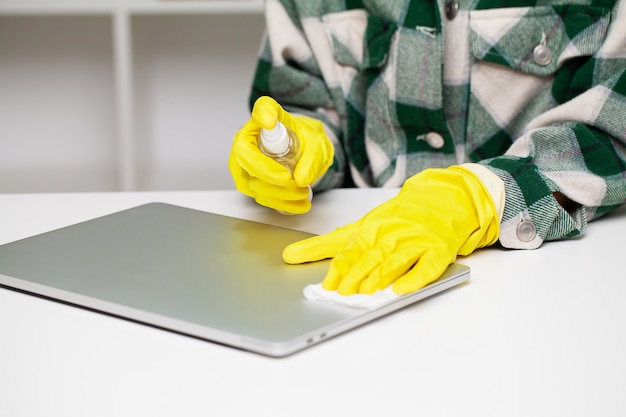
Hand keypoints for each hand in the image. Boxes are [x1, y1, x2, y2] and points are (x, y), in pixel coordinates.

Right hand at [228, 96, 333, 213]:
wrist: (301, 153)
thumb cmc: (303, 141)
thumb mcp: (316, 142)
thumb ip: (312, 157)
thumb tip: (302, 179)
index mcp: (265, 119)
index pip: (261, 109)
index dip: (263, 114)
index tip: (270, 120)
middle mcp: (247, 139)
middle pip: (244, 155)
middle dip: (267, 172)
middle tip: (289, 179)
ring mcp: (243, 163)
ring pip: (251, 181)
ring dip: (278, 193)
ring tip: (303, 194)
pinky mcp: (248, 182)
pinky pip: (259, 196)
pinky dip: (280, 203)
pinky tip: (298, 204)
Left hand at [282, 166, 499, 293]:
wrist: (441, 201)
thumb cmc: (396, 220)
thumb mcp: (358, 228)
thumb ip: (324, 245)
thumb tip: (288, 256)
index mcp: (370, 229)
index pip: (351, 249)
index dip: (339, 268)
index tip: (327, 284)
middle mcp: (391, 235)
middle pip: (371, 257)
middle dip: (356, 276)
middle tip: (343, 293)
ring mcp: (415, 243)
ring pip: (395, 261)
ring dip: (381, 276)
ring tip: (366, 291)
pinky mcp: (437, 251)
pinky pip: (427, 267)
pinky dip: (415, 278)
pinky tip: (402, 289)